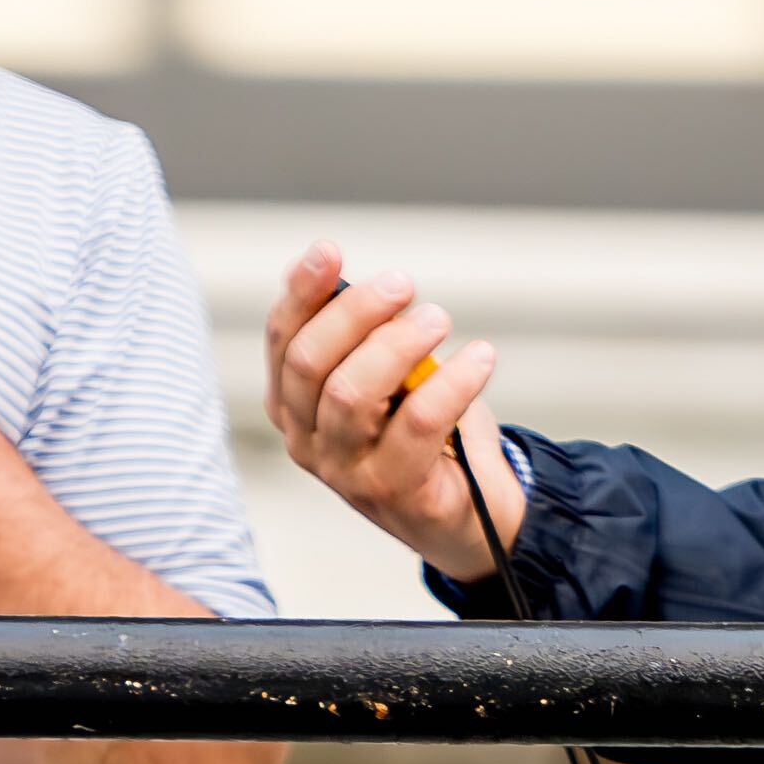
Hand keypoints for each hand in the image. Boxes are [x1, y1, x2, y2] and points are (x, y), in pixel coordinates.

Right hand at [266, 240, 515, 581]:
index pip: (283, 341)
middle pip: (310, 363)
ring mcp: (346, 473)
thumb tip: (375, 289)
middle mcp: (308, 441)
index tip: (329, 251)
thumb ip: (369, 339)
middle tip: (403, 284)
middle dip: (355, 312)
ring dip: (398, 344)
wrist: (474, 513)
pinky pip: (417, 425)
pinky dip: (452, 383)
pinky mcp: (395, 493)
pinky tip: (480, 358)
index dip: (301, 292)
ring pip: (353, 394)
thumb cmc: (424, 432)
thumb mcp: (389, 378)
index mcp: (293, 406)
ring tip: (438, 319)